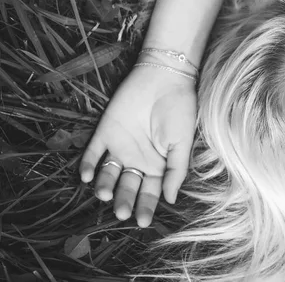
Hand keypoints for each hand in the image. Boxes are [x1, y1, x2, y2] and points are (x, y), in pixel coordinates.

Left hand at [80, 64, 196, 226]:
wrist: (164, 78)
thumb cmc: (179, 110)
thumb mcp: (183, 143)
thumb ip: (176, 170)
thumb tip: (171, 199)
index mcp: (158, 165)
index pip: (150, 192)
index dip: (146, 207)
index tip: (142, 222)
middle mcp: (137, 159)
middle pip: (128, 186)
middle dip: (125, 200)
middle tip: (122, 212)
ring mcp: (120, 146)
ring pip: (108, 173)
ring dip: (105, 186)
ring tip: (105, 194)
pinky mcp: (105, 131)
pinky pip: (93, 152)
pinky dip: (87, 164)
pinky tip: (85, 176)